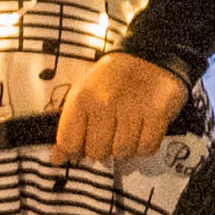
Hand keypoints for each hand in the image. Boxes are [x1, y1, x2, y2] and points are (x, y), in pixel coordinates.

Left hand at [47, 51, 189, 164]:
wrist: (148, 56)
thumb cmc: (112, 79)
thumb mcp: (84, 94)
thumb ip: (69, 127)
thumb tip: (57, 158)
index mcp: (82, 97)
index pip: (69, 143)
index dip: (75, 150)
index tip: (83, 145)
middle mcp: (105, 102)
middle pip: (97, 152)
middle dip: (103, 147)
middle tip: (110, 131)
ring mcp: (132, 108)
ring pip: (122, 152)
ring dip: (126, 147)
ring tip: (127, 129)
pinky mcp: (157, 113)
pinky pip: (146, 148)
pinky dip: (144, 145)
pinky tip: (142, 129)